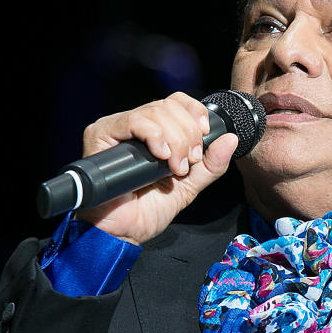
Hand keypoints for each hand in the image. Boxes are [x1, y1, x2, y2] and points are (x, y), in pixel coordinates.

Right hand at [74, 92, 239, 244]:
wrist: (124, 230)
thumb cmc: (149, 210)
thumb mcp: (189, 185)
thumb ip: (211, 164)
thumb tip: (231, 139)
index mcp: (154, 132)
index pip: (176, 102)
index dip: (194, 112)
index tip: (205, 133)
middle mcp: (133, 126)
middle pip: (168, 106)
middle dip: (188, 134)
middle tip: (187, 163)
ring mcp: (117, 128)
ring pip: (155, 112)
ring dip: (175, 140)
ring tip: (174, 167)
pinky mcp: (101, 134)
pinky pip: (134, 121)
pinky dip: (155, 136)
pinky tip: (161, 156)